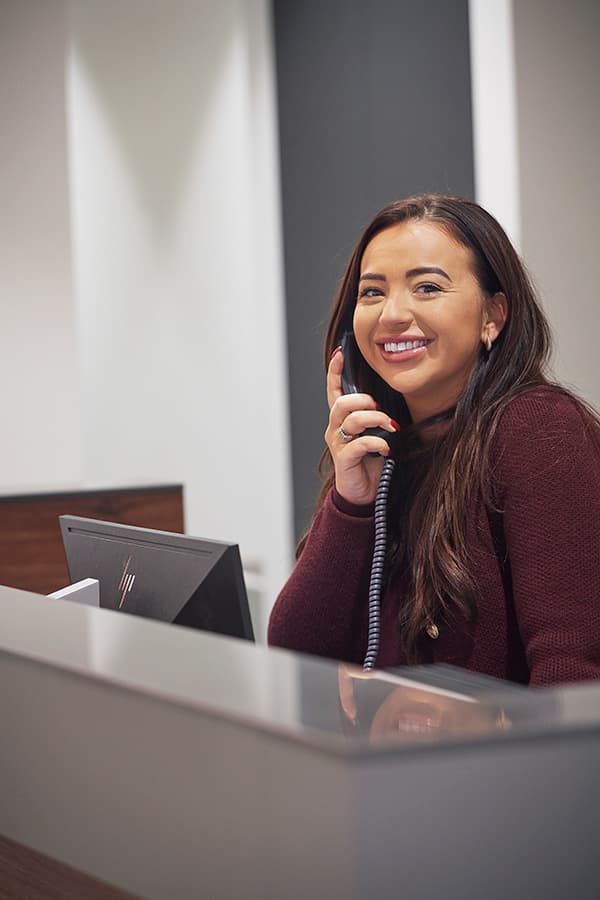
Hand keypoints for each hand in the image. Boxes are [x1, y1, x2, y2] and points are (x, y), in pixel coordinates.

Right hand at [325, 348, 397, 505]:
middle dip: (365, 401)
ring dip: (376, 419)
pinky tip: (387, 448)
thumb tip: (402, 399)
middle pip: (342, 402)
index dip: (335, 372)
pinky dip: (377, 442)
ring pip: (351, 420)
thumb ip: (381, 417)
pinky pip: (359, 444)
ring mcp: (338, 444)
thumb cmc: (372, 461)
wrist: (365, 493)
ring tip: (391, 427)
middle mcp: (335, 429)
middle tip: (381, 410)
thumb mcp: (377, 433)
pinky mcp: (344, 459)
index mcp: (342, 420)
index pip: (333, 391)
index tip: (340, 353)